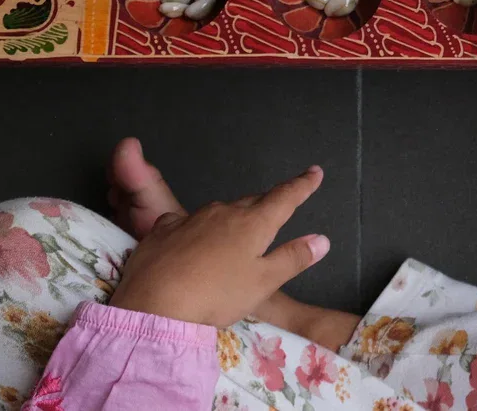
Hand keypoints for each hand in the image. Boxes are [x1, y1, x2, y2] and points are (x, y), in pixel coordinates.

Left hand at [109, 167, 330, 327]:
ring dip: (231, 218)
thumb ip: (293, 258)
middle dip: (267, 203)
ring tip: (234, 232)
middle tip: (277, 206)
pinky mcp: (162, 230)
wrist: (153, 305)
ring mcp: (190, 219)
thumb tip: (322, 239)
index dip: (302, 185)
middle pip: (252, 202)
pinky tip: (190, 240)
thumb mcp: (263, 283)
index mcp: (253, 224)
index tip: (314, 172)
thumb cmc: (216, 295)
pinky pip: (186, 222)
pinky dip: (196, 229)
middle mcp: (223, 213)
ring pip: (219, 211)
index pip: (284, 198)